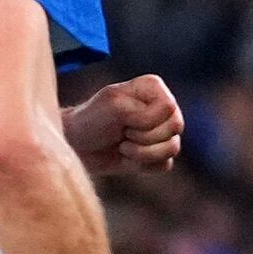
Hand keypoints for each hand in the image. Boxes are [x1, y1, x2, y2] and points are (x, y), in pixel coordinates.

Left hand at [64, 74, 182, 175]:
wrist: (76, 147)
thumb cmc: (91, 120)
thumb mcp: (113, 105)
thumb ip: (143, 111)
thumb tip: (170, 127)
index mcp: (153, 87)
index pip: (169, 106)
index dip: (147, 119)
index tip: (124, 120)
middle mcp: (162, 107)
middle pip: (175, 127)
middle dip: (143, 137)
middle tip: (122, 133)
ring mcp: (163, 131)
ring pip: (173, 148)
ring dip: (141, 153)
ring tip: (122, 146)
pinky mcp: (158, 154)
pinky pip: (165, 165)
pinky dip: (143, 166)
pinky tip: (127, 158)